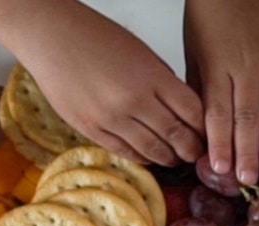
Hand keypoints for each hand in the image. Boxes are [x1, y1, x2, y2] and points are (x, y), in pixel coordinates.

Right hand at [7, 16, 204, 165]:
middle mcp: (134, 100)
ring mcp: (111, 117)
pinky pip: (125, 152)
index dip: (205, 129)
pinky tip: (149, 156)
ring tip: (174, 157)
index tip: (208, 135)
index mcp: (152, 77)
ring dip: (169, 157)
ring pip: (153, 151)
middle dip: (191, 149)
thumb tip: (186, 112)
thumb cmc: (95, 38)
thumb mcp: (143, 54)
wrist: (50, 36)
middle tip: (196, 153)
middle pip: (177, 136)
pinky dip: (142, 157)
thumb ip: (165, 83)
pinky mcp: (91, 129)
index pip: (194, 113)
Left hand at [184, 0, 258, 184]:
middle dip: (249, 150)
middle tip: (251, 178)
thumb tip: (204, 123)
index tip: (221, 168)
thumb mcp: (193, 48)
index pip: (218, 113)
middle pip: (248, 116)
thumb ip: (201, 86)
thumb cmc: (210, 14)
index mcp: (217, 67)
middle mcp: (247, 66)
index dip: (220, 143)